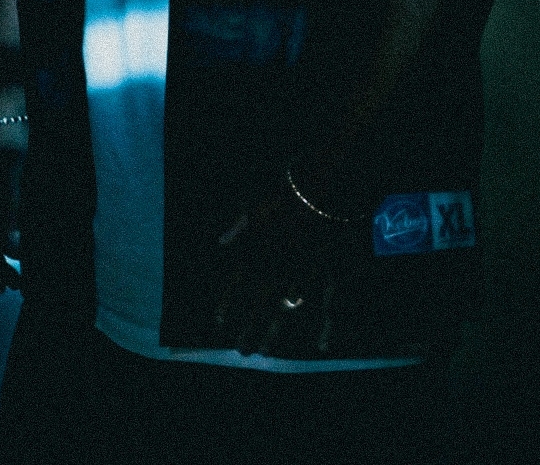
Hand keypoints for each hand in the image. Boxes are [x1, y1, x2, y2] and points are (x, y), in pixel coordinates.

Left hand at [213, 184, 342, 357]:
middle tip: (241, 350)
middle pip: (256, 306)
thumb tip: (222, 241)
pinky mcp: (319, 272)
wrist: (317, 188)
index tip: (219, 320)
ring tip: (264, 351)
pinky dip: (318, 325)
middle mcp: (272, 267)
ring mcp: (296, 273)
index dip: (227, 302)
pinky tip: (318, 344)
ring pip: (281, 311)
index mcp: (254, 250)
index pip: (236, 283)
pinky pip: (316, 304)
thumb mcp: (254, 205)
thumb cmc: (284, 193)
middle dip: (248, 329)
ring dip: (271, 333)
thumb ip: (239, 225)